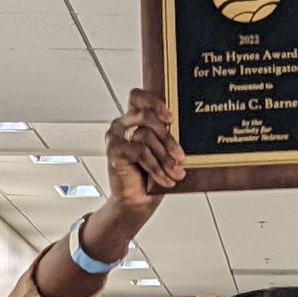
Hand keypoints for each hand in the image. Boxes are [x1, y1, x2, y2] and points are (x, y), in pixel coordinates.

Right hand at [105, 88, 186, 208]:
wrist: (137, 200)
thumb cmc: (151, 174)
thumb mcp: (162, 151)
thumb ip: (166, 137)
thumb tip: (183, 132)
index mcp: (134, 118)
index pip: (138, 96)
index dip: (154, 102)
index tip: (170, 118)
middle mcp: (122, 123)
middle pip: (146, 116)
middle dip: (168, 138)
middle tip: (181, 156)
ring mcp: (115, 136)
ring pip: (145, 136)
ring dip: (165, 158)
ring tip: (177, 172)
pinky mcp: (113, 150)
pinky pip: (140, 152)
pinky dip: (156, 168)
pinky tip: (165, 179)